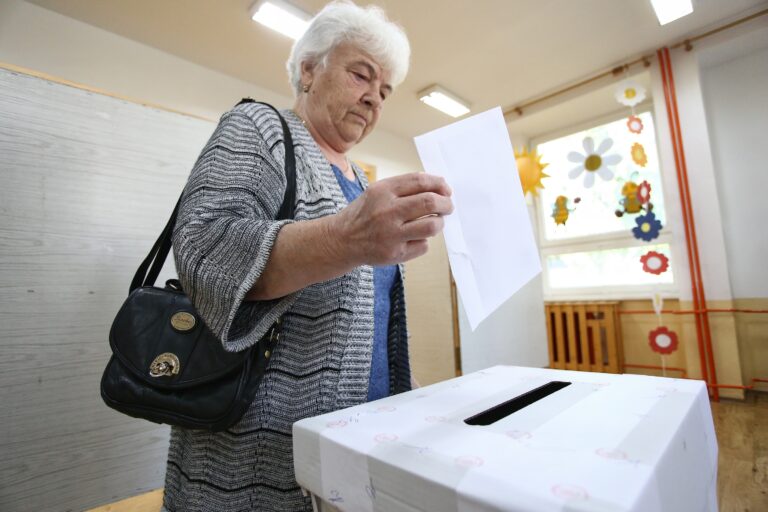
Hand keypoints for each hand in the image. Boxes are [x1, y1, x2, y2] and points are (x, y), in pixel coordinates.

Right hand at [333, 173, 452, 265]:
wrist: (341, 240)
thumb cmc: (364, 214)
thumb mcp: (377, 192)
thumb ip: (403, 187)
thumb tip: (438, 186)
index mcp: (382, 191)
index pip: (420, 181)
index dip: (439, 184)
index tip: (446, 190)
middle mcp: (386, 211)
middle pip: (430, 202)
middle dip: (446, 204)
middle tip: (448, 207)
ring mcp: (391, 234)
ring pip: (431, 226)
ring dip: (439, 223)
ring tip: (435, 222)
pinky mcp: (394, 253)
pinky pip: (423, 245)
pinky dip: (423, 241)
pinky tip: (413, 239)